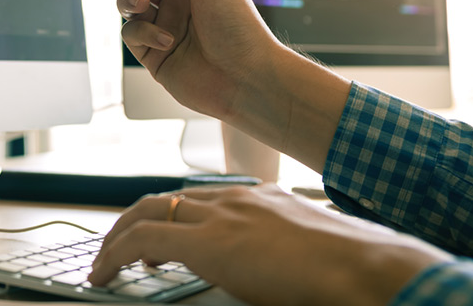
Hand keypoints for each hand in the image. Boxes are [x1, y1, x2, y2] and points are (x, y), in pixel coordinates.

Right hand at [81, 0, 279, 122]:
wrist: (246, 77)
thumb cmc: (237, 25)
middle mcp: (175, 0)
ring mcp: (162, 26)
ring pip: (127, 4)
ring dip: (128, 0)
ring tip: (142, 4)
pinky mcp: (153, 53)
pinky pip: (132, 34)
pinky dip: (144, 34)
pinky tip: (166, 41)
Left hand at [87, 185, 449, 305]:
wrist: (368, 268)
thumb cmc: (353, 268)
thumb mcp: (309, 252)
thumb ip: (280, 252)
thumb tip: (268, 273)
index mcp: (261, 198)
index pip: (199, 198)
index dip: (171, 215)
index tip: (157, 235)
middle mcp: (236, 198)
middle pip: (165, 199)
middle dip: (133, 220)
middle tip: (116, 245)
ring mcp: (221, 215)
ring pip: (146, 212)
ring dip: (118, 236)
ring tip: (103, 260)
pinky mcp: (208, 241)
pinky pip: (143, 239)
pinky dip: (116, 254)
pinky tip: (105, 274)